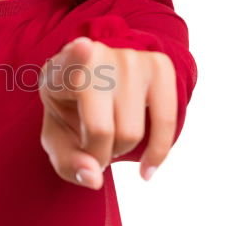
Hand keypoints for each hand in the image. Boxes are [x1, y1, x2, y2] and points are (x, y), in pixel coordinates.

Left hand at [38, 35, 177, 189]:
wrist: (99, 90)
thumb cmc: (72, 117)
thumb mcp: (58, 141)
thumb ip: (69, 164)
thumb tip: (94, 177)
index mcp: (59, 72)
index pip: (69, 62)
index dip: (77, 56)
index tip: (84, 48)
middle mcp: (96, 58)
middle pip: (101, 130)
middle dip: (98, 153)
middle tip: (93, 143)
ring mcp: (130, 58)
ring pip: (132, 133)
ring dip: (121, 149)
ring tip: (111, 135)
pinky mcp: (159, 65)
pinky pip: (167, 123)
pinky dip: (157, 153)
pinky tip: (147, 167)